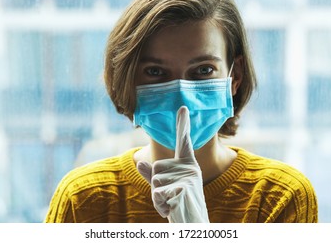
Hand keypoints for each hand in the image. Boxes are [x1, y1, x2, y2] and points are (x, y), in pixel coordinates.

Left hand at [137, 106, 208, 222]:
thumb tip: (139, 163)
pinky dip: (160, 205)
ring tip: (170, 204)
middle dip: (155, 186)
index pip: (184, 142)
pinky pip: (158, 193)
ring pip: (154, 180)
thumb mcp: (163, 189)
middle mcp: (190, 168)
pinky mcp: (184, 188)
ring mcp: (189, 178)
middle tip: (168, 197)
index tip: (182, 107)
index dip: (182, 124)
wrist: (192, 223)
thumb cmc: (179, 205)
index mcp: (187, 165)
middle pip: (155, 167)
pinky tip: (171, 209)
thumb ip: (151, 175)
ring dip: (157, 197)